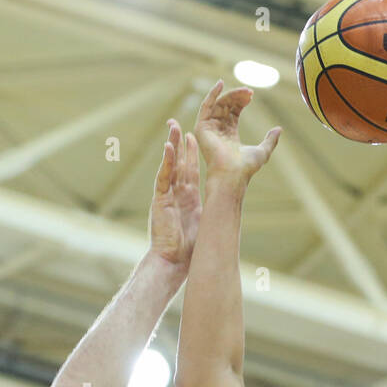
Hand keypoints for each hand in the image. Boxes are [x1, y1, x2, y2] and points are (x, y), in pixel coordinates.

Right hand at [148, 119, 201, 269]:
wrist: (173, 261)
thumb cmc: (188, 250)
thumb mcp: (204, 224)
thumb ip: (210, 212)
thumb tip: (228, 213)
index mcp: (188, 199)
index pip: (190, 171)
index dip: (191, 154)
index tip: (194, 137)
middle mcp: (176, 194)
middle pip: (178, 163)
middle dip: (180, 143)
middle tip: (179, 124)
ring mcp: (166, 196)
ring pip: (169, 166)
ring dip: (172, 146)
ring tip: (173, 127)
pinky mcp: (159, 200)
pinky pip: (163, 177)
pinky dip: (166, 162)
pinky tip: (169, 148)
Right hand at [193, 80, 280, 180]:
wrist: (232, 174)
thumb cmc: (245, 167)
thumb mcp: (263, 151)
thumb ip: (270, 140)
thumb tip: (279, 129)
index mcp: (229, 135)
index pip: (233, 113)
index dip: (241, 102)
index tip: (252, 95)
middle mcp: (217, 131)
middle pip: (226, 106)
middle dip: (237, 97)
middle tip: (250, 92)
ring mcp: (209, 129)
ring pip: (218, 104)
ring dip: (230, 95)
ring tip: (244, 91)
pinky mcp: (202, 128)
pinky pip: (205, 106)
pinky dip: (211, 94)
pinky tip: (220, 84)